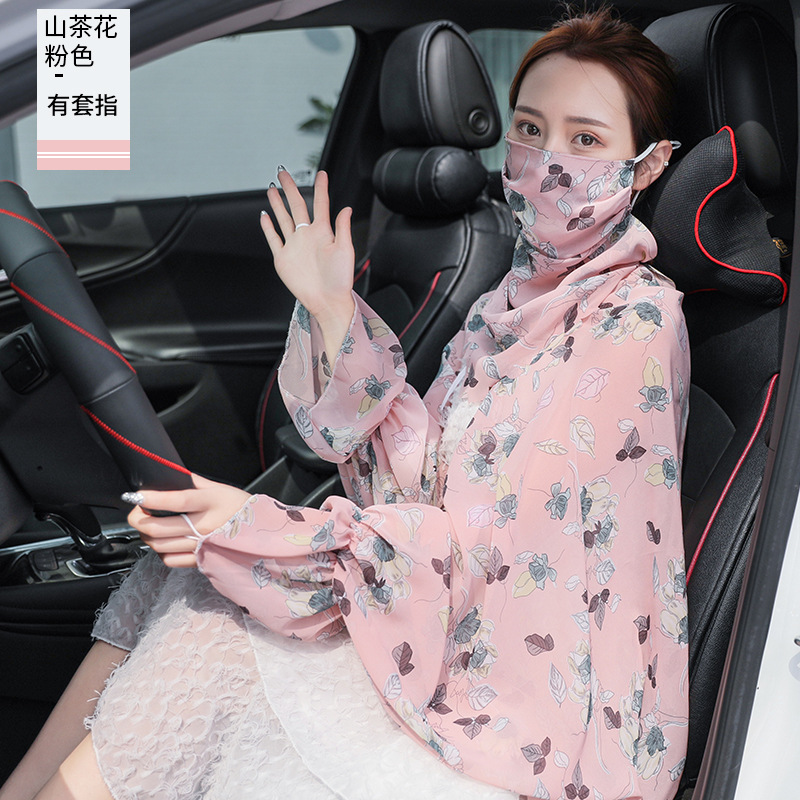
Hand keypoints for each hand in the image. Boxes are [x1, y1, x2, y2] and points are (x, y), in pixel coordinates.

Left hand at [126, 474, 250, 567]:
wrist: (262, 532)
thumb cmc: (241, 508)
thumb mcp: (220, 488)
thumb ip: (194, 482)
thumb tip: (171, 475)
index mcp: (210, 502)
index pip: (176, 500)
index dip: (152, 498)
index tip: (135, 495)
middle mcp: (204, 526)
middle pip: (159, 528)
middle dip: (138, 518)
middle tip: (137, 510)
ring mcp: (201, 545)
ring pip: (159, 545)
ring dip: (146, 535)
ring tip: (148, 525)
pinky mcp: (200, 560)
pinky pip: (170, 560)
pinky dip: (160, 551)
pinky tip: (164, 542)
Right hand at [261, 169, 355, 340]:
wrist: (327, 301)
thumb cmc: (340, 280)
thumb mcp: (346, 250)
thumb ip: (343, 227)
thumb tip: (346, 208)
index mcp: (323, 233)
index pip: (321, 204)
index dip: (321, 188)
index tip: (321, 174)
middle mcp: (307, 236)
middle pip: (296, 206)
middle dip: (291, 189)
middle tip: (284, 173)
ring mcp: (294, 246)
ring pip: (283, 219)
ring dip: (277, 204)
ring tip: (272, 189)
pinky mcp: (283, 258)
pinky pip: (274, 239)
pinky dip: (268, 228)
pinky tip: (265, 216)